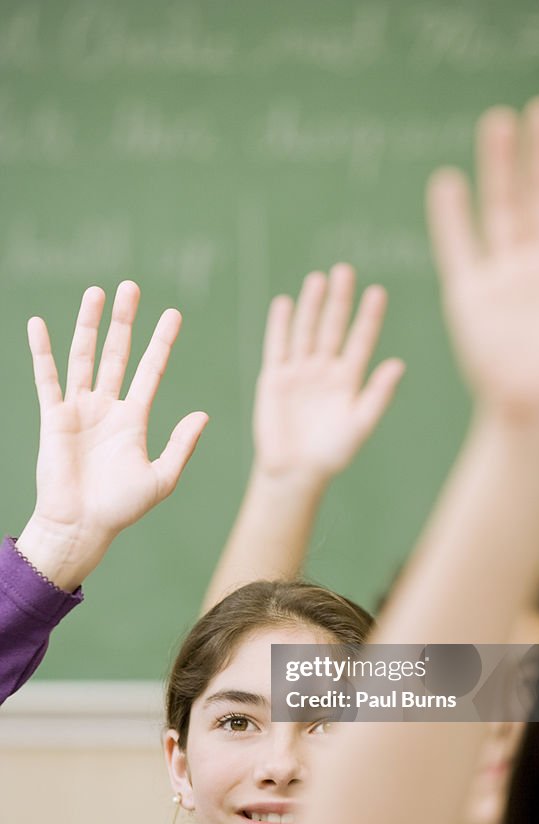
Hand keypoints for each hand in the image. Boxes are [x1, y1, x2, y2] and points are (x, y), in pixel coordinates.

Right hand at [18, 281, 207, 587]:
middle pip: (117, 353)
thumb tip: (203, 414)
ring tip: (97, 292)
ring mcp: (79, 410)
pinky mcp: (54, 418)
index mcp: (133, 419)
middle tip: (131, 287)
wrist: (81, 527)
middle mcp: (107, 408)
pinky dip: (42, 351)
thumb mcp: (161, 478)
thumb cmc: (120, 508)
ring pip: (85, 357)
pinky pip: (46, 378)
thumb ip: (181, 445)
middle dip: (125, 321)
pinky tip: (39, 324)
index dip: (162, 343)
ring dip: (89, 325)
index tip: (173, 314)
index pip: (150, 370)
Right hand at [253, 264, 403, 481]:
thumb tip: (398, 365)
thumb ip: (378, 395)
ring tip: (318, 279)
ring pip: (306, 331)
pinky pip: (277, 346)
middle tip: (345, 270)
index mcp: (349, 379)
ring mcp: (299, 372)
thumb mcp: (360, 424)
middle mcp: (324, 370)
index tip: (378, 292)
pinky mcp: (274, 378)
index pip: (361, 340)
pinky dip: (281, 325)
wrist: (295, 472)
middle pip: (333, 327)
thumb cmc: (332, 453)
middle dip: (339, 300)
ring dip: (311, 306)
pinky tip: (285, 303)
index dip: (369, 317)